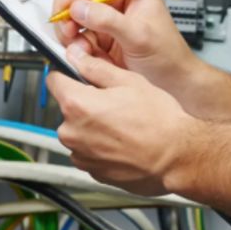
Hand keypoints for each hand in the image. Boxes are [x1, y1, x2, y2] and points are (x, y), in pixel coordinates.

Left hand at [48, 44, 195, 195]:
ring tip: (123, 125)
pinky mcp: (91, 171)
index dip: (68, 74)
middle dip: (87, 104)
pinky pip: (89, 152)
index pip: (54, 80)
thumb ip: (96, 68)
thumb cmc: (159, 121)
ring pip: (79, 131)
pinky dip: (101, 147)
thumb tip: (78, 58)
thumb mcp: (130, 81)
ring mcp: (80, 155)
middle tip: (116, 103)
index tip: (78, 76)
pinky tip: (124, 142)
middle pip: (68, 108)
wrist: (176, 157)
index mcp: (78, 104)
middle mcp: (72, 132)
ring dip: (94, 127)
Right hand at [52, 0, 195, 90]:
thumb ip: (109, 20)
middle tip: (69, 29)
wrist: (171, 82)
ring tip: (80, 45)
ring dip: (68, 31)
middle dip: (67, 12)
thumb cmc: (168, 54)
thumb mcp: (140, 35)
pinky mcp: (97, 38)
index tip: (69, 7)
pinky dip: (73, 46)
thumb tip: (80, 8)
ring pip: (70, 16)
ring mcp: (103, 18)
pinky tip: (85, 54)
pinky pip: (74, 36)